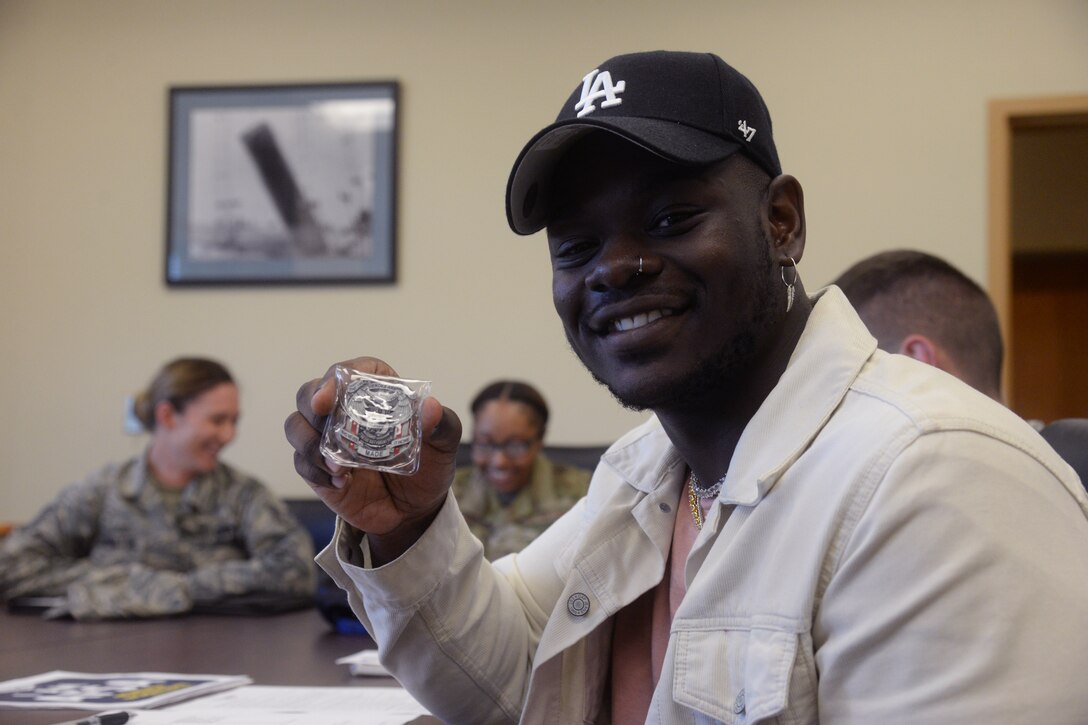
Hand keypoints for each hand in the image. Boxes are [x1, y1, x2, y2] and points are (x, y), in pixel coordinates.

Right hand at [284, 357, 461, 561]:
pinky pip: (300, 462)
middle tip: (323, 420)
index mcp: (375, 392)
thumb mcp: (444, 445)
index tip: (329, 396)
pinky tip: (339, 482)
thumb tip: (431, 408)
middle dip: (310, 403)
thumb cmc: (429, 467)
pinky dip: (314, 470)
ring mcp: (327, 439)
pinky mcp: (317, 467)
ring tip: (337, 465)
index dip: (334, 378)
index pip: (348, 372)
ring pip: (296, 425)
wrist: (415, 510)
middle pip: (310, 393)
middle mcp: (344, 410)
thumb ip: (442, 425)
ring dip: (309, 442)